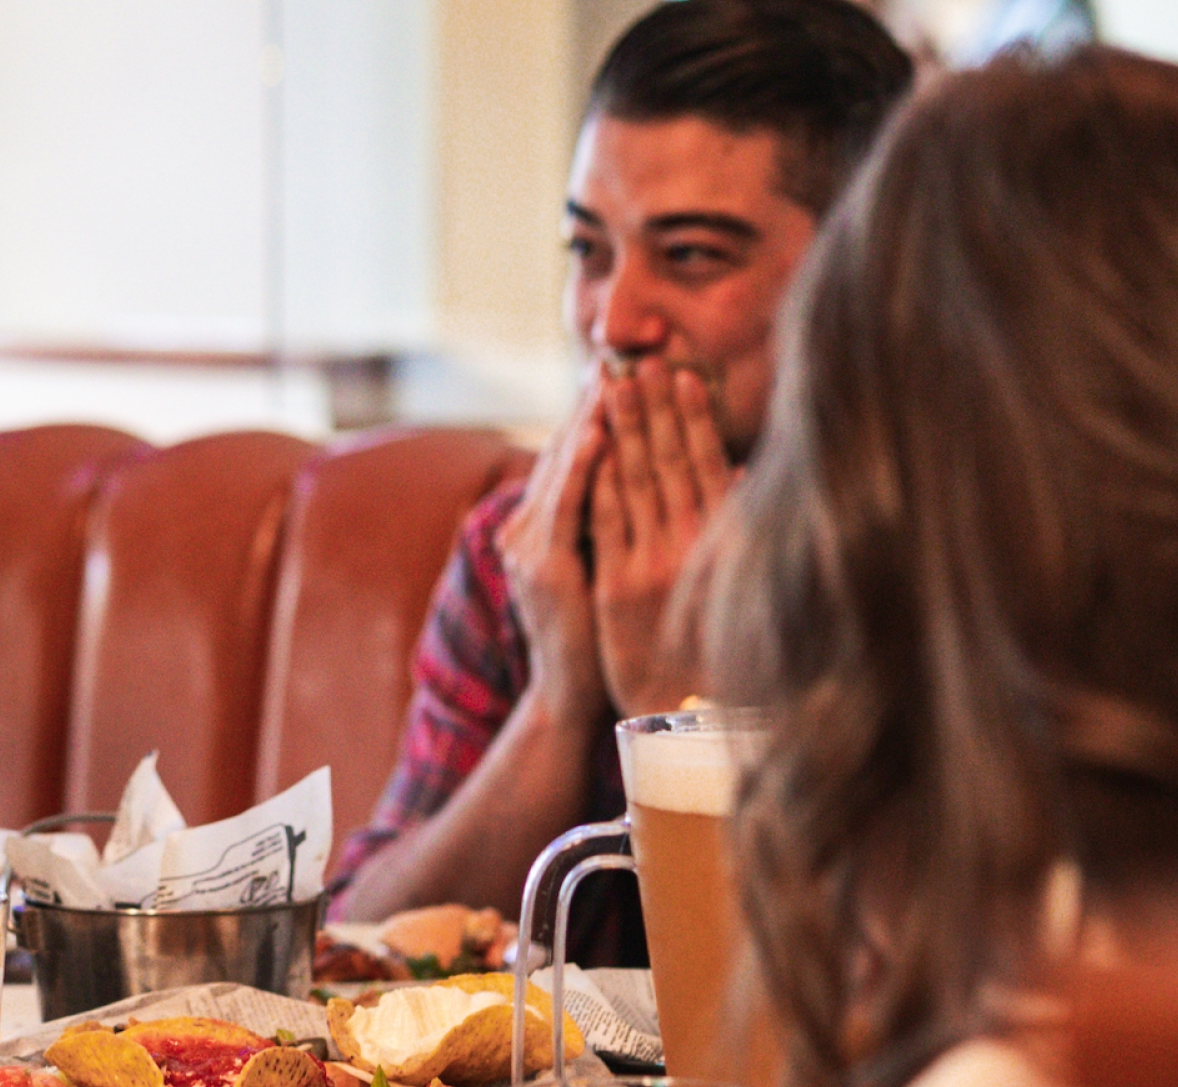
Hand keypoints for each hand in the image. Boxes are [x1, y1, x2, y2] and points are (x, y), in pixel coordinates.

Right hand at [499, 380, 611, 726]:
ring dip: (589, 418)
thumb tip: (652, 482)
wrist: (570, 696)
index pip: (571, 454)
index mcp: (539, 527)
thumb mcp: (603, 571)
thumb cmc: (599, 639)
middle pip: (563, 449)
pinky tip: (602, 432)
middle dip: (592, 403)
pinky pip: (566, 503)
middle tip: (619, 355)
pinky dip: (582, 464)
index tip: (624, 370)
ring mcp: (529, 546)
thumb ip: (613, 527)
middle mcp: (525, 529)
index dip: (595, 412)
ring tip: (614, 376)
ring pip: (562, 466)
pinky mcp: (543, 565)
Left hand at [589, 361, 734, 716]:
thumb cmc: (720, 648)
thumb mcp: (738, 582)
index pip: (710, 464)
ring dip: (624, 429)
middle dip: (655, 409)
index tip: (686, 375)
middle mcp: (694, 549)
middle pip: (671, 463)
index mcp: (727, 544)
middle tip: (642, 362)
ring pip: (634, 482)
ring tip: (614, 386)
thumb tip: (748, 471)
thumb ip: (738, 528)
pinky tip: (590, 445)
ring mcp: (652, 566)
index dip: (696, 418)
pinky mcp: (616, 586)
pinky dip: (597, 479)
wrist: (687, 713)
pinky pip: (603, 521)